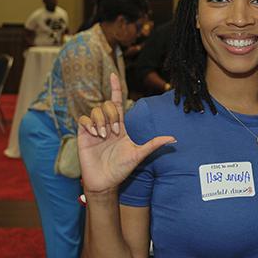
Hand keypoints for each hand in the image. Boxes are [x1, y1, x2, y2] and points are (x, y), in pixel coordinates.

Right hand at [78, 73, 174, 195]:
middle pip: (108, 105)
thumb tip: (174, 138)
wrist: (105, 182)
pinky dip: (90, 124)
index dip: (115, 88)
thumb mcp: (139, 154)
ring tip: (104, 136)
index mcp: (121, 126)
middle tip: (114, 133)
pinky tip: (95, 135)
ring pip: (96, 110)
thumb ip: (154, 144)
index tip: (114, 74)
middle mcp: (107, 125)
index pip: (117, 102)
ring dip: (102, 121)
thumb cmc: (122, 169)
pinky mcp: (83, 136)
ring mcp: (94, 129)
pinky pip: (83, 120)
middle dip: (112, 115)